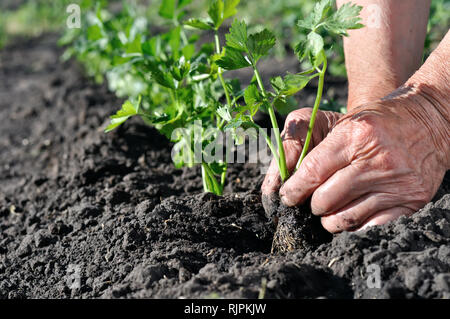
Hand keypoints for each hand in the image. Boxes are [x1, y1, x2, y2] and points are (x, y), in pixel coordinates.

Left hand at [277, 88, 448, 232]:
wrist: (429, 120)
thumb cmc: (377, 121)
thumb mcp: (342, 121)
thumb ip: (312, 147)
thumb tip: (285, 182)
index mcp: (354, 135)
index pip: (312, 172)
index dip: (294, 189)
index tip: (287, 196)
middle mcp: (376, 160)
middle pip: (325, 199)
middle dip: (311, 204)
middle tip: (311, 201)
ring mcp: (396, 182)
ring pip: (346, 217)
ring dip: (330, 219)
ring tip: (328, 211)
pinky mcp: (411, 199)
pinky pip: (372, 226)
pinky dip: (355, 226)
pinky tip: (350, 216)